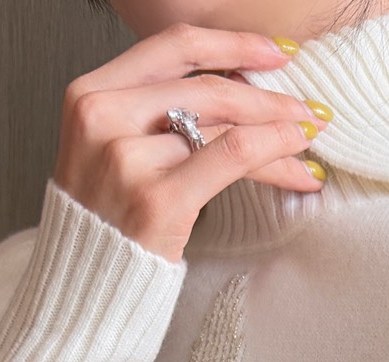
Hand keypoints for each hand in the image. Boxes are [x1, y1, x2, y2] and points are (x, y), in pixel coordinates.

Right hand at [54, 24, 329, 261]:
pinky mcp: (158, 200)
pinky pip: (230, 157)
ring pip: (225, 122)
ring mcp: (128, 159)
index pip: (173, 46)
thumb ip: (156, 115)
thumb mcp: (114, 151)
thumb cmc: (106, 224)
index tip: (274, 53)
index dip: (232, 44)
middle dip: (267, 94)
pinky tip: (299, 158)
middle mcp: (103, 118)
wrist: (79, 290)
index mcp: (90, 94)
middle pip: (207, 85)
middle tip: (306, 106)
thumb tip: (239, 92)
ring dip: (279, 127)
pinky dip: (272, 150)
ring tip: (309, 134)